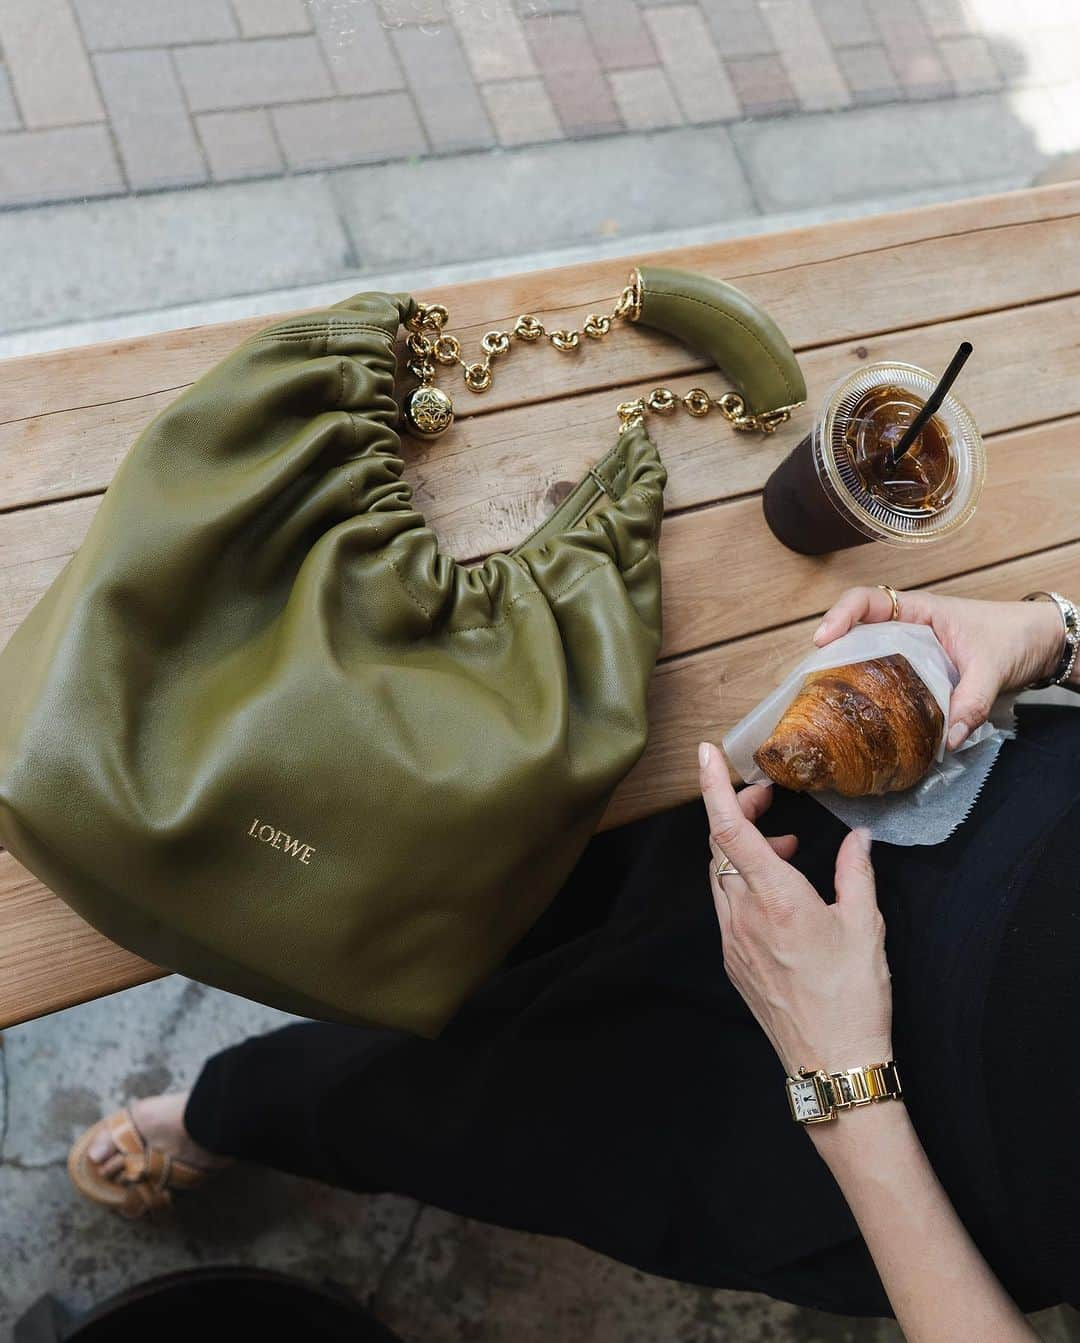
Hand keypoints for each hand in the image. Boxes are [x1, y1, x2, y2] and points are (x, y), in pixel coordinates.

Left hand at [699, 741, 891, 1075]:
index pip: (729, 828)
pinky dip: (743, 881)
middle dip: (736, 810)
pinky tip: (777, 890)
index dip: (714, 786)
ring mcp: (732, 939)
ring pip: (719, 874)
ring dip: (742, 847)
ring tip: (786, 846)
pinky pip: (725, 905)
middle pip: (719, 844)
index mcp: (775, 898)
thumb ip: (856, 872)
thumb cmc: (854, 996)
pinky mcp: (733, 960)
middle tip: (767, 795)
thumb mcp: (867, 925)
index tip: (706, 754)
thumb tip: (859, 838)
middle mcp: (742, 915)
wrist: (833, 1063)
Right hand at [813, 587, 1063, 749]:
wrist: (1043, 644)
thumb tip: (947, 739)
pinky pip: (887, 683)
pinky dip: (873, 697)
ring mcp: (911, 653)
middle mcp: (908, 629)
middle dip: (831, 654)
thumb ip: (972, 701)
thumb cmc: (1017, 636)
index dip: (839, 616)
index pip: (866, 600)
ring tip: (828, 702)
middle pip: (855, 633)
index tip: (823, 640)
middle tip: (814, 682)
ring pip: (867, 660)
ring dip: (848, 677)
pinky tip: (866, 719)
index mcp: (919, 611)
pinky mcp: (918, 676)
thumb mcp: (994, 667)